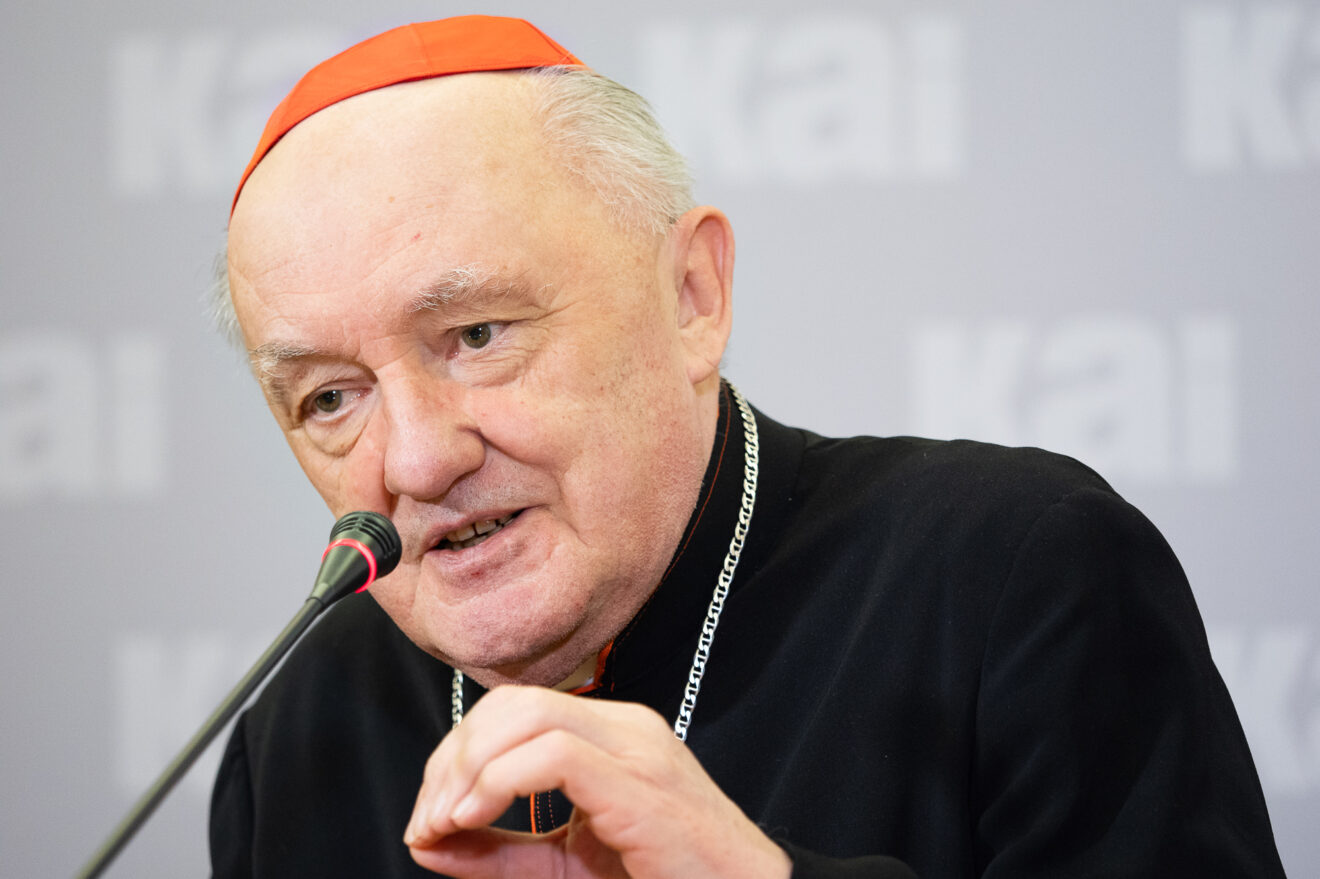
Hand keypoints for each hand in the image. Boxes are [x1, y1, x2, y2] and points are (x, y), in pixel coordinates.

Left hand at [404, 685, 791, 878]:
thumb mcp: (564, 867)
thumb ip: (497, 853)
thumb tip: (425, 839)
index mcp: (610, 734)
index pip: (513, 710)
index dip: (454, 755)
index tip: (426, 817)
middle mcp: (624, 727)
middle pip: (511, 705)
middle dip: (450, 759)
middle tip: (426, 823)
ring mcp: (636, 748)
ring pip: (526, 715)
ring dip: (466, 768)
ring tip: (444, 823)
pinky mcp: (639, 783)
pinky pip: (552, 755)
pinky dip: (496, 783)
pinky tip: (473, 819)